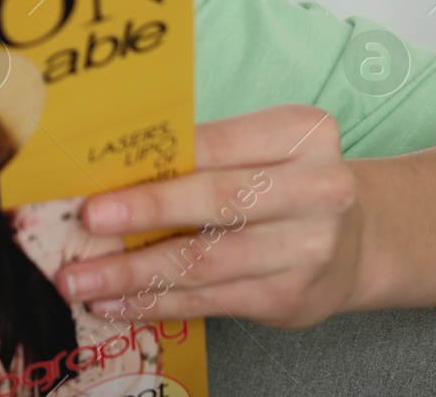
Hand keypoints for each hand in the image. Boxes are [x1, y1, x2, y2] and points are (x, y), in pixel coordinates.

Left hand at [53, 105, 363, 328]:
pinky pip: (208, 300)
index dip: (158, 160)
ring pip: (205, 261)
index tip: (104, 173)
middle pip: (216, 201)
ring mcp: (307, 249)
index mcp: (301, 134)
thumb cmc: (281, 183)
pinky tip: (114, 302)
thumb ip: (196, 154)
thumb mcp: (258, 149)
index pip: (216, 144)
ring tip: (81, 279)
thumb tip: (104, 171)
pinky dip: (154, 302)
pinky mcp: (290, 298)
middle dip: (145, 212)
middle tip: (88, 221)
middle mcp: (317, 190)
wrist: (354, 242)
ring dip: (134, 272)